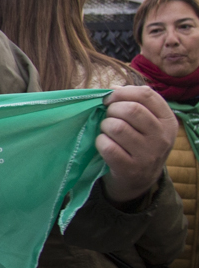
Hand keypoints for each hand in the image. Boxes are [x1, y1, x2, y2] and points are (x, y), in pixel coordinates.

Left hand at [97, 85, 176, 203]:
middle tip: (108, 117)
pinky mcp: (130, 169)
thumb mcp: (148, 124)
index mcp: (168, 121)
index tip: (110, 99)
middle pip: (130, 110)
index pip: (146, 94)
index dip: (123, 92)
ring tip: (107, 131)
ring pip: (117, 127)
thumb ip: (136, 103)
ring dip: (105, 126)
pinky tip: (104, 144)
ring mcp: (147, 155)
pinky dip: (100, 142)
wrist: (139, 180)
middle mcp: (162, 137)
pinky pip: (107, 146)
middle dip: (112, 110)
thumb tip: (115, 87)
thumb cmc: (139, 144)